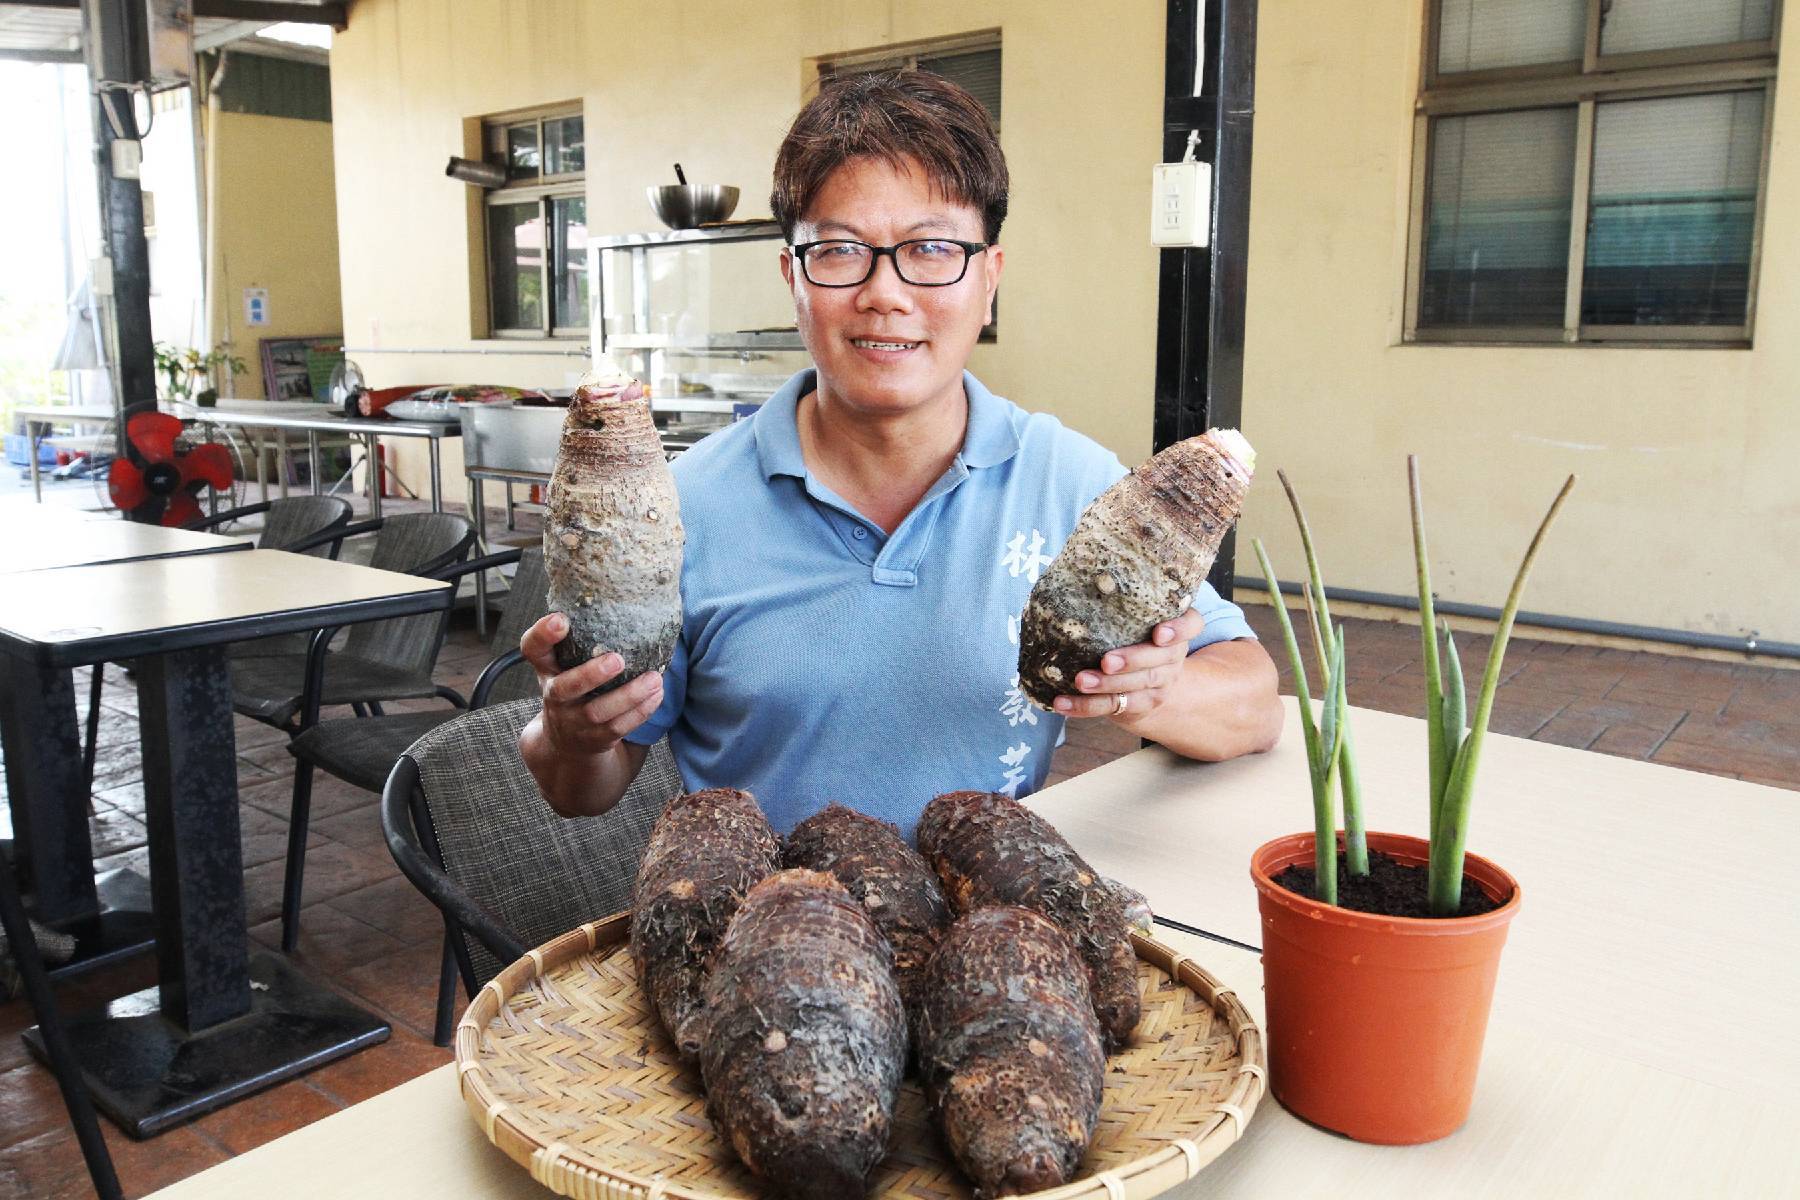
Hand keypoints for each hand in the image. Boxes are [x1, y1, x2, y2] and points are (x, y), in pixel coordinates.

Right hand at [519, 612, 664, 756]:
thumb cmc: (573, 686)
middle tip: (617, 659)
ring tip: (654, 678)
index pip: (532, 649)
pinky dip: (641, 710)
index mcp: (546, 669)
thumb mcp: (565, 662)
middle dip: (591, 674)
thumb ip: (581, 637)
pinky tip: (657, 693)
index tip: (561, 619)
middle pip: (566, 688)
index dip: (543, 634)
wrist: (566, 741)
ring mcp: (573, 721)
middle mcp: (554, 695)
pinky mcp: (595, 738)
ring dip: (630, 695)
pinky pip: (619, 727)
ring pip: (599, 711)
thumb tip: (627, 595)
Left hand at [1051, 609, 1203, 724]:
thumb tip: (1076, 574)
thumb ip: (1121, 604)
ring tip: (1080, 681)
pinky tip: (1062, 702)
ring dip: (1106, 685)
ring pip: (1137, 686)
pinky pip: (1113, 707)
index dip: (1179, 630)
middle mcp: (1173, 657)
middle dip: (1132, 660)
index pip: (1192, 625)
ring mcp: (1160, 684)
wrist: (1148, 683)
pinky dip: (1085, 706)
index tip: (1158, 633)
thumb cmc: (1133, 635)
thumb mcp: (1136, 618)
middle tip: (1106, 661)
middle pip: (1160, 660)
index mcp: (1177, 630)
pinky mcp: (1141, 705)